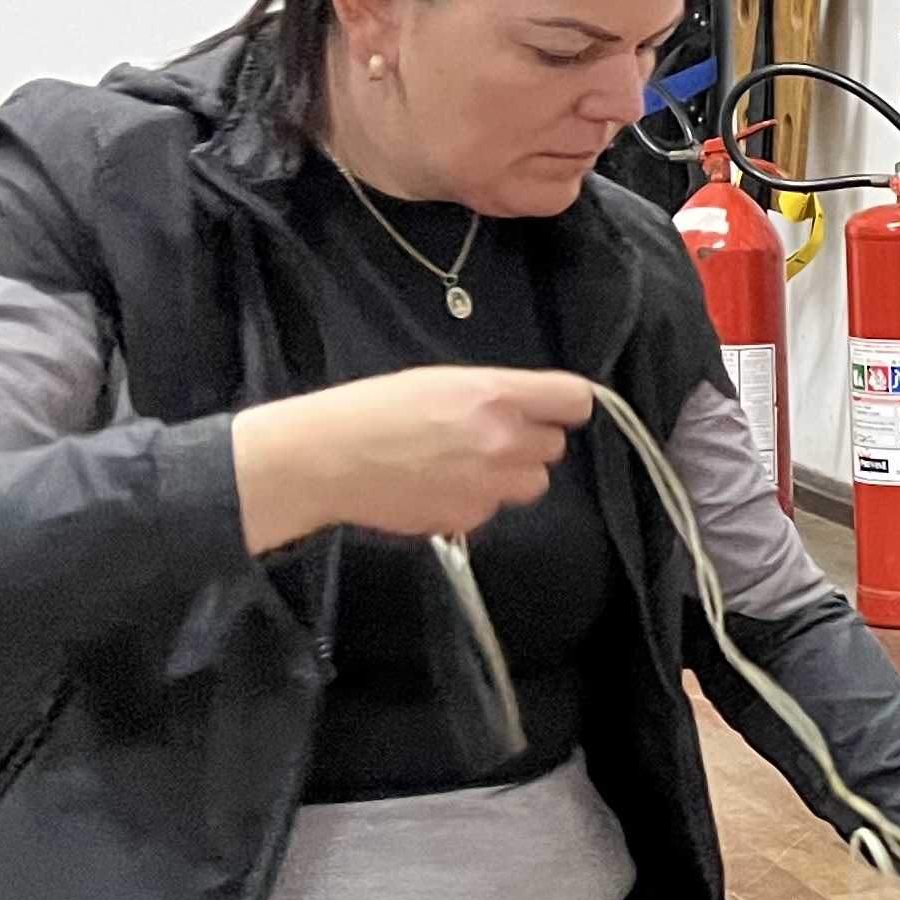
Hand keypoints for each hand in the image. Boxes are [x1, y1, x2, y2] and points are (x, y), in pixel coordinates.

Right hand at [231, 366, 599, 551]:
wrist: (324, 459)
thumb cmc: (370, 411)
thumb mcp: (440, 381)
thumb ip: (495, 395)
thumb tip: (530, 407)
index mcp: (497, 396)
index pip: (576, 400)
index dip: (563, 406)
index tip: (551, 409)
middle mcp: (503, 440)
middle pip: (555, 446)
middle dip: (529, 442)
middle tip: (488, 437)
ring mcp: (489, 485)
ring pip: (533, 483)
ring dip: (510, 475)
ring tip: (464, 464)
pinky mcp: (470, 518)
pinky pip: (494, 509)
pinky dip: (476, 500)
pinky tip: (438, 485)